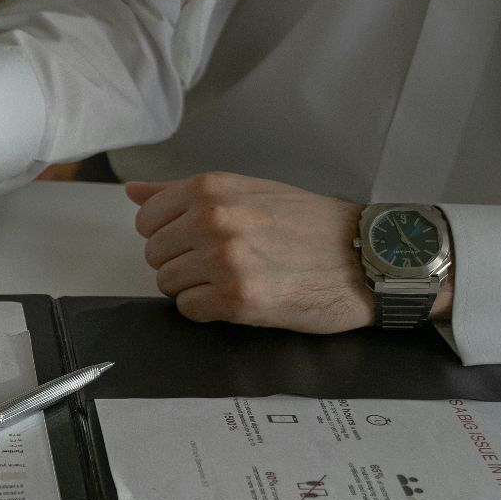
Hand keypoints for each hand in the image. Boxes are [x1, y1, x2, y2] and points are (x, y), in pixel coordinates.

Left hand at [127, 172, 422, 332]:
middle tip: (225, 263)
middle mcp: (214, 219)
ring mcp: (224, 260)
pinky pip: (189, 310)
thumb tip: (133, 192)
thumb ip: (183, 193)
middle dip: (183, 263)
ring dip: (196, 288)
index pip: (147, 220)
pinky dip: (209, 310)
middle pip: (155, 255)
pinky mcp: (238, 299)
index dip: (170, 236)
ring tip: (237, 279)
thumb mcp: (248, 191)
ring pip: (168, 284)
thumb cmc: (312, 225)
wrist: (367, 257)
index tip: (199, 241)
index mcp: (212, 189)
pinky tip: (241, 299)